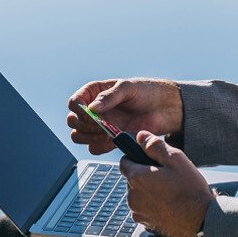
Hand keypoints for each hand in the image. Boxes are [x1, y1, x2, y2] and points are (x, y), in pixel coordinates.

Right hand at [66, 77, 182, 155]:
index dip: (78, 109)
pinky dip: (99, 147)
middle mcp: (95, 110)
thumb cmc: (147, 92)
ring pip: (79, 136)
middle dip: (83, 125)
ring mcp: (101, 125)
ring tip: (106, 133)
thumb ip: (109, 97)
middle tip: (99, 124)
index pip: (75, 102)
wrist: (164, 109)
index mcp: (95, 93)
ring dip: (88, 137)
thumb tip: (91, 107)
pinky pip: (94, 148)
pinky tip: (112, 140)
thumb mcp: (128, 88)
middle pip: (73, 121)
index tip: (91, 113)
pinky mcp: (109, 140)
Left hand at [120, 131, 212, 236]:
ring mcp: (139, 212)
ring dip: (149, 191)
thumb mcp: (176, 159)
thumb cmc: (190, 191)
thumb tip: (141, 136)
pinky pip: (145, 208)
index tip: (150, 159)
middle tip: (167, 176)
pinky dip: (153, 205)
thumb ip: (155, 146)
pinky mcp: (146, 223)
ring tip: (171, 191)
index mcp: (137, 178)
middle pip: (133, 179)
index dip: (137, 157)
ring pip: (139, 194)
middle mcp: (133, 196)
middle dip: (145, 175)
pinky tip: (170, 204)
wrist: (201, 222)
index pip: (125, 161)